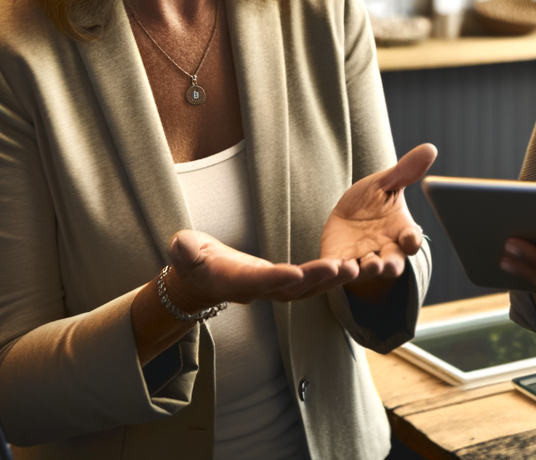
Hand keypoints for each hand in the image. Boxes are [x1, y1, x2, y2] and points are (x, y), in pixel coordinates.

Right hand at [166, 229, 357, 310]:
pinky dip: (330, 280)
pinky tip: (351, 269)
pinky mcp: (282, 284)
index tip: (296, 273)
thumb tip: (181, 245)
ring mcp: (272, 288)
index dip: (276, 278)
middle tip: (341, 267)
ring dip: (330, 281)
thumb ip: (185, 249)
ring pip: (306, 289)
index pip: (257, 280)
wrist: (199, 279)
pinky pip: (310, 285)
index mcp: (234, 280)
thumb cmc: (191, 260)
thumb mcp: (183, 251)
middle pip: (291, 288)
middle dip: (316, 279)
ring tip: (354, 268)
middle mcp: (258, 289)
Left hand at [319, 143, 437, 297]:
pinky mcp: (338, 263)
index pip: (412, 239)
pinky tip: (327, 268)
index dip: (412, 240)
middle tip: (382, 264)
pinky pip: (336, 272)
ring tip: (355, 268)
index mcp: (401, 232)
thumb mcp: (386, 183)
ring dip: (361, 271)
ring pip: (365, 271)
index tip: (410, 240)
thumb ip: (405, 171)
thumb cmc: (372, 201)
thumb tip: (430, 148)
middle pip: (392, 264)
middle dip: (388, 265)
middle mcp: (385, 251)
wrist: (346, 216)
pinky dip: (333, 272)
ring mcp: (362, 260)